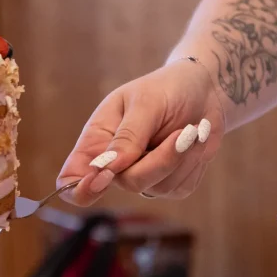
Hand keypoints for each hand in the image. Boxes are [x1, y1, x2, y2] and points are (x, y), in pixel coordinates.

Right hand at [57, 59, 225, 205]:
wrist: (204, 90)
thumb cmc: (168, 88)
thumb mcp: (146, 102)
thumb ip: (128, 136)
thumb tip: (107, 168)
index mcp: (97, 140)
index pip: (71, 178)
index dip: (80, 188)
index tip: (104, 177)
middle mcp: (116, 163)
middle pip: (127, 183)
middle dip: (160, 160)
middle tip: (183, 133)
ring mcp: (144, 175)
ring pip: (158, 187)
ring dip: (183, 157)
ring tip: (192, 129)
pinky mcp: (170, 183)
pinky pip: (180, 187)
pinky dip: (194, 163)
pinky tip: (195, 141)